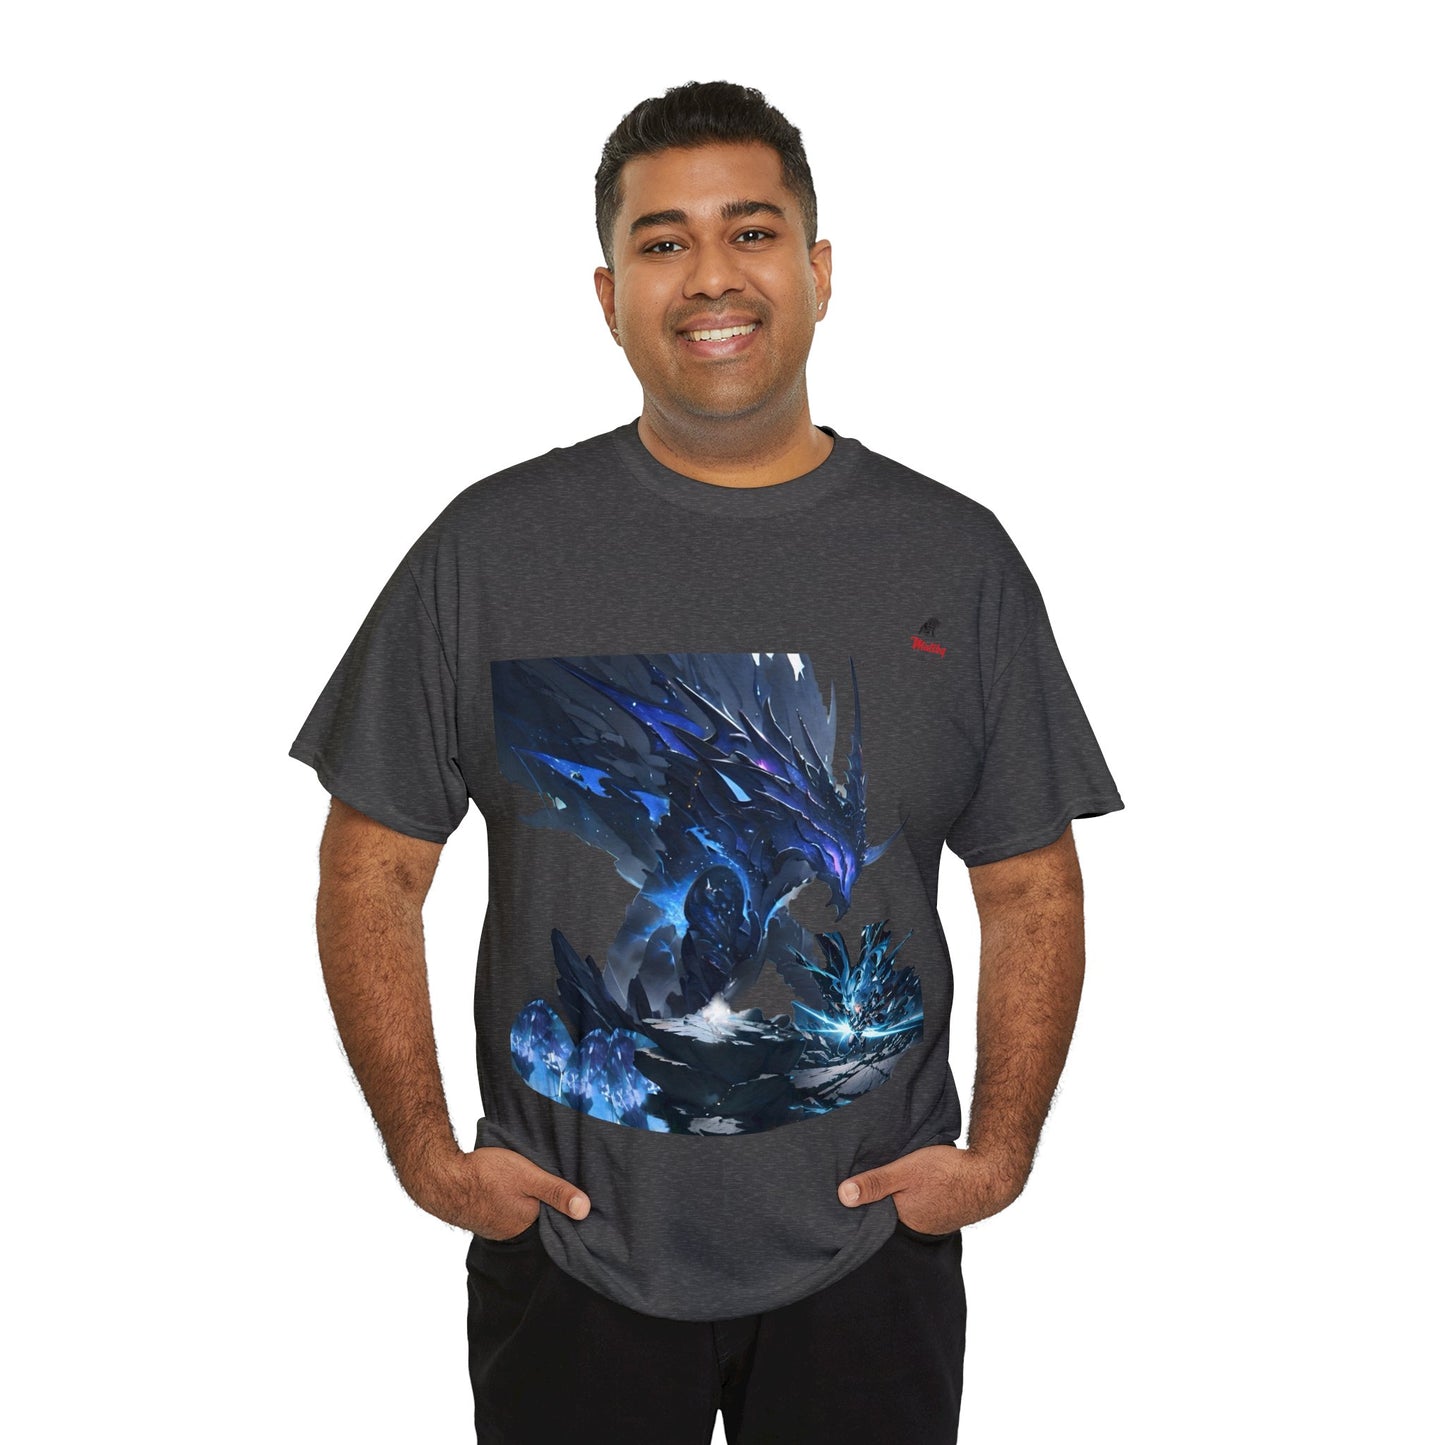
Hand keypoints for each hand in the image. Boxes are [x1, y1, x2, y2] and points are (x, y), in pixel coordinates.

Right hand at [404, 1143, 591, 1240]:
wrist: (442, 1178)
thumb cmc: (486, 1175)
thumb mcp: (528, 1176)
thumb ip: (555, 1191)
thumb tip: (585, 1210)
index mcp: (527, 1223)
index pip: (553, 1217)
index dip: (560, 1203)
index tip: (566, 1188)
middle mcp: (511, 1231)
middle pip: (535, 1215)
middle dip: (541, 1201)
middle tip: (543, 1180)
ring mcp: (494, 1226)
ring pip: (517, 1212)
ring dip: (521, 1200)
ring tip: (523, 1182)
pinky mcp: (480, 1217)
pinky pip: (501, 1210)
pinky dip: (505, 1200)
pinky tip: (503, 1186)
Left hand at [837, 1144, 1027, 1232]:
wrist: (992, 1175)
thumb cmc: (947, 1172)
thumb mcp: (905, 1170)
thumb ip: (875, 1183)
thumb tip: (842, 1196)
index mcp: (904, 1219)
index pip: (875, 1213)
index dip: (865, 1200)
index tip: (853, 1187)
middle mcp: (919, 1226)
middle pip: (892, 1210)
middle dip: (884, 1197)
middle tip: (875, 1177)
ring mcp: (936, 1221)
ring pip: (910, 1207)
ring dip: (905, 1195)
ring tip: (899, 1178)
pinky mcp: (949, 1212)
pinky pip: (927, 1204)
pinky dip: (922, 1194)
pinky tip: (923, 1182)